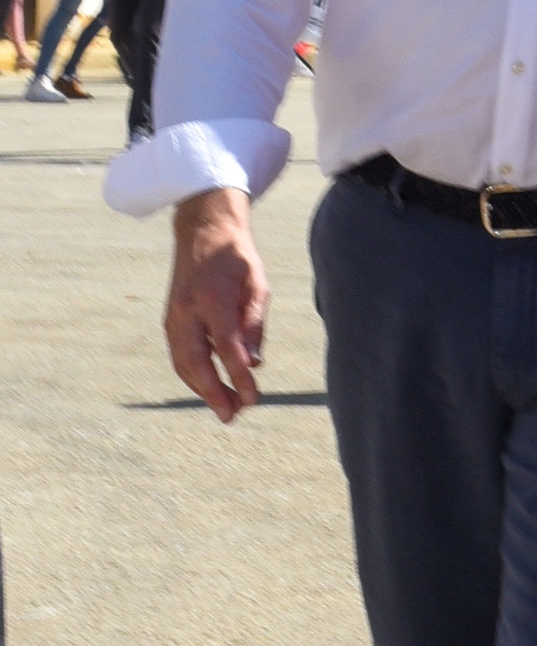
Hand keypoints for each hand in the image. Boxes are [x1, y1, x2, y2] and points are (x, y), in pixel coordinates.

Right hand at [165, 187, 269, 422]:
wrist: (202, 228)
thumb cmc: (236, 257)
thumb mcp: (257, 285)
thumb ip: (255, 324)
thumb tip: (254, 364)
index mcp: (212, 298)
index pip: (226, 347)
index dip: (238, 376)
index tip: (252, 398)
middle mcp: (187, 309)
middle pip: (195, 362)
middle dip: (213, 393)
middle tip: (233, 416)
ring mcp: (174, 315)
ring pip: (183, 363)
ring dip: (202, 389)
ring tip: (226, 408)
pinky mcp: (170, 319)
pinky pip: (179, 355)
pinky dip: (193, 375)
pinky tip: (210, 388)